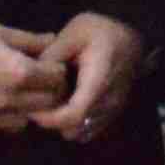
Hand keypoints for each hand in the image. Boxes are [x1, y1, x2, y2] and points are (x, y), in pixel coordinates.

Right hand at [0, 12, 50, 132]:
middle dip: (48, 92)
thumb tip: (53, 40)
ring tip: (15, 93)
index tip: (51, 66)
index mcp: (17, 73)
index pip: (56, 80)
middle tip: (40, 81)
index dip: (57, 71)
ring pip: (22, 123)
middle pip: (45, 105)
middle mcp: (6, 100)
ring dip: (25, 110)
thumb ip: (29, 41)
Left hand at [28, 13, 146, 138]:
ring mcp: (112, 111)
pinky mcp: (112, 114)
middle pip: (73, 129)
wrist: (133, 34)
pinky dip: (74, 125)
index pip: (73, 115)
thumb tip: (31, 77)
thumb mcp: (73, 32)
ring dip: (62, 124)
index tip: (32, 108)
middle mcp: (108, 102)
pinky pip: (89, 131)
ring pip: (80, 133)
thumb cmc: (102, 30)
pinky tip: (65, 106)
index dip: (48, 118)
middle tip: (37, 104)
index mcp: (98, 81)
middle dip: (52, 122)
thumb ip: (52, 54)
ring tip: (51, 104)